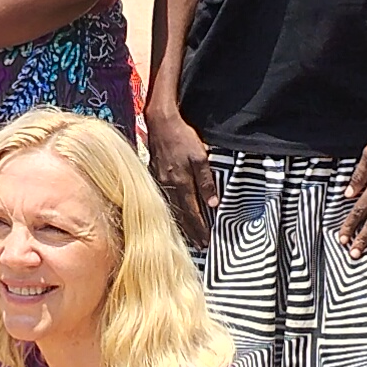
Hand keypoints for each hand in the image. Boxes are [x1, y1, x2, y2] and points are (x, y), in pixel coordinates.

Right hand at [142, 103, 217, 240]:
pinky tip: (175, 212)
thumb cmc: (182, 136)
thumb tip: (213, 203)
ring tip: (189, 234)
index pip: (192, 212)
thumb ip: (206, 180)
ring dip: (181, 222)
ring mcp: (159, 180)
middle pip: (181, 214)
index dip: (200, 228)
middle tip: (200, 245)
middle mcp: (168, 185)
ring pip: (171, 207)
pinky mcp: (154, 173)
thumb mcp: (200, 156)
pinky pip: (164, 197)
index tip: (206, 242)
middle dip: (191, 231)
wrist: (160, 122)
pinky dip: (171, 208)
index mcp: (181, 182)